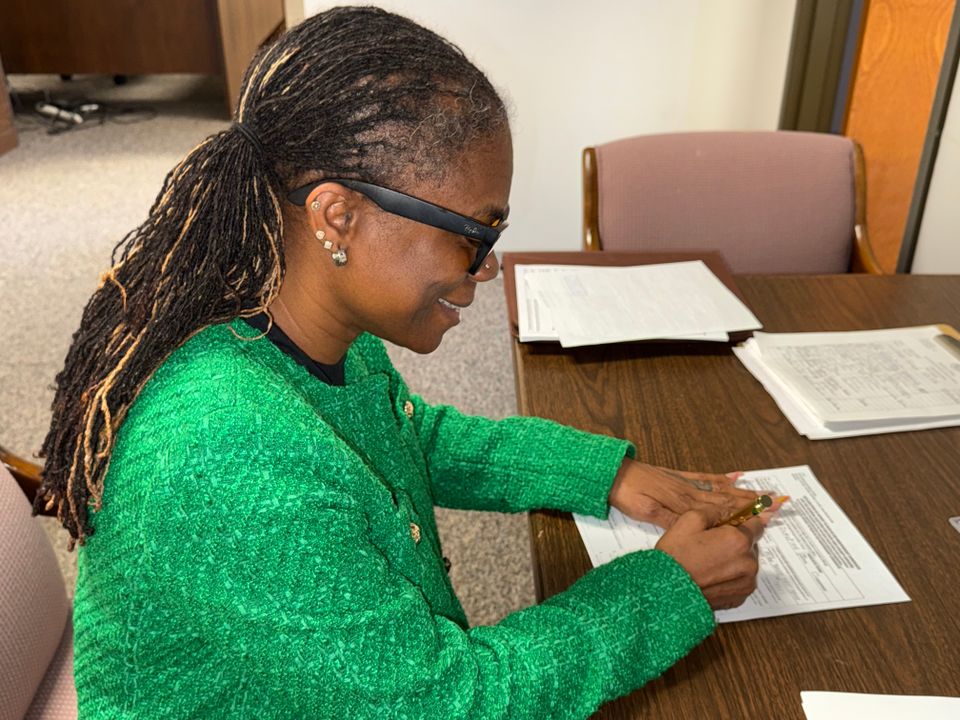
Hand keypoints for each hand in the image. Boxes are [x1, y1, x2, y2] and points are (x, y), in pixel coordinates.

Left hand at [608, 458, 762, 528]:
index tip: (770, 515)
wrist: (612, 474)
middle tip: (779, 502)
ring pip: (721, 488)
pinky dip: (723, 477)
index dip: (747, 514)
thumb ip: (674, 520)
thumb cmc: (628, 496)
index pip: (723, 510)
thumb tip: (698, 529)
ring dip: (744, 492)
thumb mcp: (647, 513)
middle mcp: (690, 491)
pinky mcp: (679, 477)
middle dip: (754, 503)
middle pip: (728, 499)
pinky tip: (736, 475)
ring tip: (766, 492)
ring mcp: (686, 483)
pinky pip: (706, 477)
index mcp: (685, 503)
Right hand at [655, 504, 762, 609]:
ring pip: (747, 562)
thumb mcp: (690, 520)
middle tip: (711, 543)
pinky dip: (731, 576)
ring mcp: (746, 582)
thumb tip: (729, 510)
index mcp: (739, 540)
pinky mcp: (741, 597)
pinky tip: (712, 574)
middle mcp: (748, 562)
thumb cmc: (676, 557)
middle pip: (751, 543)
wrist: (667, 591)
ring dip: (734, 559)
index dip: (742, 520)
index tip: (732, 523)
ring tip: (709, 561)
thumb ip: (715, 510)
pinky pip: (742, 579)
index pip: (756, 523)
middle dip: (735, 540)